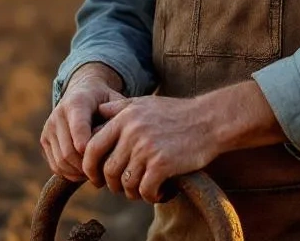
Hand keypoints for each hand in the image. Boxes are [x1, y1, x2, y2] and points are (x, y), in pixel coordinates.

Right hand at [40, 65, 125, 181]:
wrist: (83, 92)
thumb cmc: (105, 100)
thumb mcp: (116, 100)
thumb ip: (121, 114)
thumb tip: (125, 134)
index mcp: (77, 102)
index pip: (79, 127)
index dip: (89, 147)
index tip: (103, 160)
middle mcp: (58, 114)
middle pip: (69, 151)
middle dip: (88, 167)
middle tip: (105, 174)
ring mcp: (49, 127)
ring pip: (61, 161)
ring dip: (80, 173)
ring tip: (97, 173)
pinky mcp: (44, 139)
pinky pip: (55, 165)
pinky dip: (70, 174)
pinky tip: (85, 172)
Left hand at [82, 95, 217, 203]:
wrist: (210, 120)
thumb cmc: (177, 113)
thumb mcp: (144, 103)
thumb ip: (119, 107)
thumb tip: (98, 113)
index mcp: (124, 118)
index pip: (92, 147)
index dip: (90, 167)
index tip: (96, 178)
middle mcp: (132, 132)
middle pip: (108, 169)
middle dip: (112, 185)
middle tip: (121, 189)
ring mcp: (147, 149)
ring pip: (125, 183)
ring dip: (132, 193)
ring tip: (142, 190)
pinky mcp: (163, 164)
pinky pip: (145, 190)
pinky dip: (150, 196)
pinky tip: (159, 193)